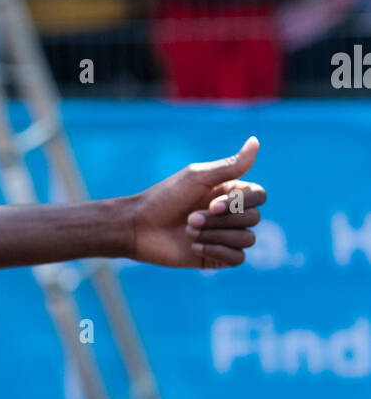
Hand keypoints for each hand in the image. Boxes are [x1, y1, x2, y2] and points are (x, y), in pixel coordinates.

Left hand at [131, 136, 265, 269]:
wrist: (140, 228)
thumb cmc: (165, 198)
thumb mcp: (198, 177)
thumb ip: (231, 165)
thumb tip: (255, 140)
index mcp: (229, 191)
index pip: (259, 196)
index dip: (240, 202)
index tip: (213, 203)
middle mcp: (231, 214)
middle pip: (253, 218)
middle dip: (220, 220)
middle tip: (190, 219)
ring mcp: (225, 236)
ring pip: (247, 239)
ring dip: (216, 235)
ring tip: (189, 232)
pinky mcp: (217, 257)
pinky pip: (238, 258)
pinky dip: (217, 251)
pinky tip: (194, 247)